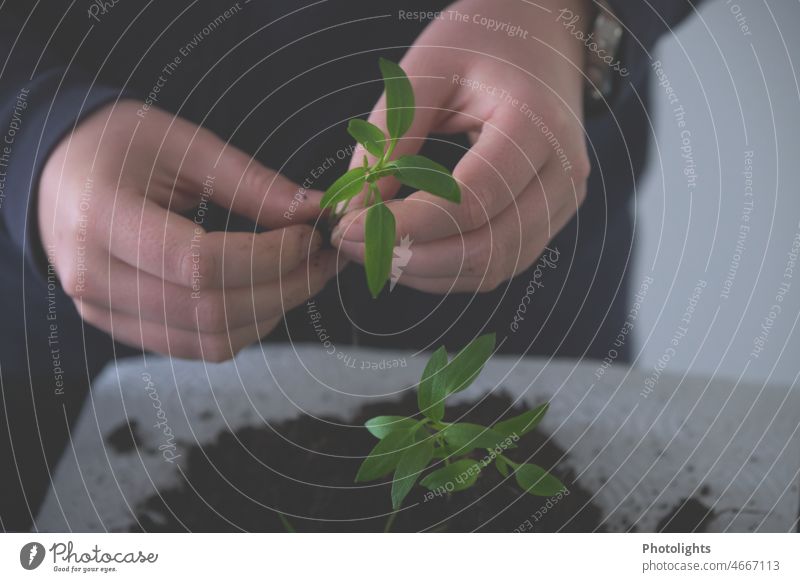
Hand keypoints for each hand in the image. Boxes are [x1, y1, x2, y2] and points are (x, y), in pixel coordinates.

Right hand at [39, 101, 338, 360]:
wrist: (60, 174)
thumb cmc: (121, 147)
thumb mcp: (185, 145)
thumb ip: (251, 182)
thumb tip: (314, 212)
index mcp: (102, 219)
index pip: (200, 263)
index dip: (268, 258)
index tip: (309, 236)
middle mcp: (96, 277)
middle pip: (210, 311)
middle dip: (284, 289)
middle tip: (321, 259)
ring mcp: (105, 311)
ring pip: (209, 340)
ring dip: (271, 312)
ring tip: (303, 274)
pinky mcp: (123, 328)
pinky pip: (197, 347)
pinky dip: (244, 326)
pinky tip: (268, 292)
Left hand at [333, 0, 590, 292]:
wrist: (543, 35)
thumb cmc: (484, 39)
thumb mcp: (427, 66)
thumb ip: (390, 135)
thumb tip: (356, 207)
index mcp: (535, 124)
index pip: (471, 200)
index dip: (408, 226)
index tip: (350, 228)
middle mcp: (562, 171)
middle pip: (486, 248)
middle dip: (411, 258)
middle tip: (353, 244)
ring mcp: (563, 199)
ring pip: (494, 267)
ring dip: (427, 271)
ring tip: (375, 250)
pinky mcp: (551, 216)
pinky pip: (500, 263)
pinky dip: (450, 268)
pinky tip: (410, 251)